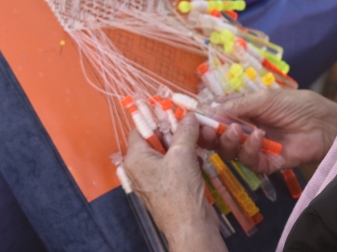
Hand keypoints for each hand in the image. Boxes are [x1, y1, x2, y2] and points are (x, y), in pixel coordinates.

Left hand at [123, 114, 226, 251]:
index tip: (173, 109)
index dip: (156, 117)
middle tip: (193, 122)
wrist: (191, 227)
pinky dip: (188, 158)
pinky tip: (200, 157)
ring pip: (169, 152)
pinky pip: (176, 165)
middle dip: (176, 131)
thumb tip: (189, 115)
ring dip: (185, 144)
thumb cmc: (179, 192)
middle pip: (156, 139)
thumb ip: (184, 131)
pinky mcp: (169, 187)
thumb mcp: (182, 155)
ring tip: (201, 138)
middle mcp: (141, 168)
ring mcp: (155, 179)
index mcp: (135, 159)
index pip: (140, 129)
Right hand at [199, 89, 336, 174]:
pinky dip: (250, 149)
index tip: (193, 120)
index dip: (205, 120)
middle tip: (208, 131)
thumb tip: (208, 109)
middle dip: (211, 135)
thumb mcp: (264, 98)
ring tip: (237, 130)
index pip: (217, 118)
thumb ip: (237, 105)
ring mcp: (256, 148)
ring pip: (230, 152)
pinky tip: (259, 137)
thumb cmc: (297, 105)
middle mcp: (246, 131)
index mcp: (244, 112)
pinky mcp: (267, 164)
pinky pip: (249, 161)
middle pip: (219, 138)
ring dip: (230, 140)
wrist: (324, 123)